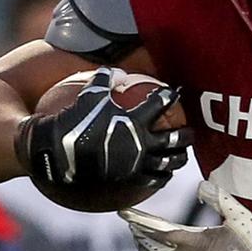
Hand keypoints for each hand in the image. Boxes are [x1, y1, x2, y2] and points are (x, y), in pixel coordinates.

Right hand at [15, 67, 190, 187]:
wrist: (61, 150)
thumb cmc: (75, 120)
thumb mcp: (90, 95)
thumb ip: (104, 81)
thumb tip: (114, 71)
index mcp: (135, 119)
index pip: (161, 104)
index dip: (169, 96)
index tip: (174, 93)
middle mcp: (142, 141)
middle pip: (176, 138)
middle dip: (186, 134)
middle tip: (190, 131)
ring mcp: (138, 162)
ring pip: (170, 162)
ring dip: (179, 158)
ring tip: (182, 156)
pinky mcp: (131, 178)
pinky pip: (154, 179)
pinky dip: (162, 176)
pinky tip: (165, 175)